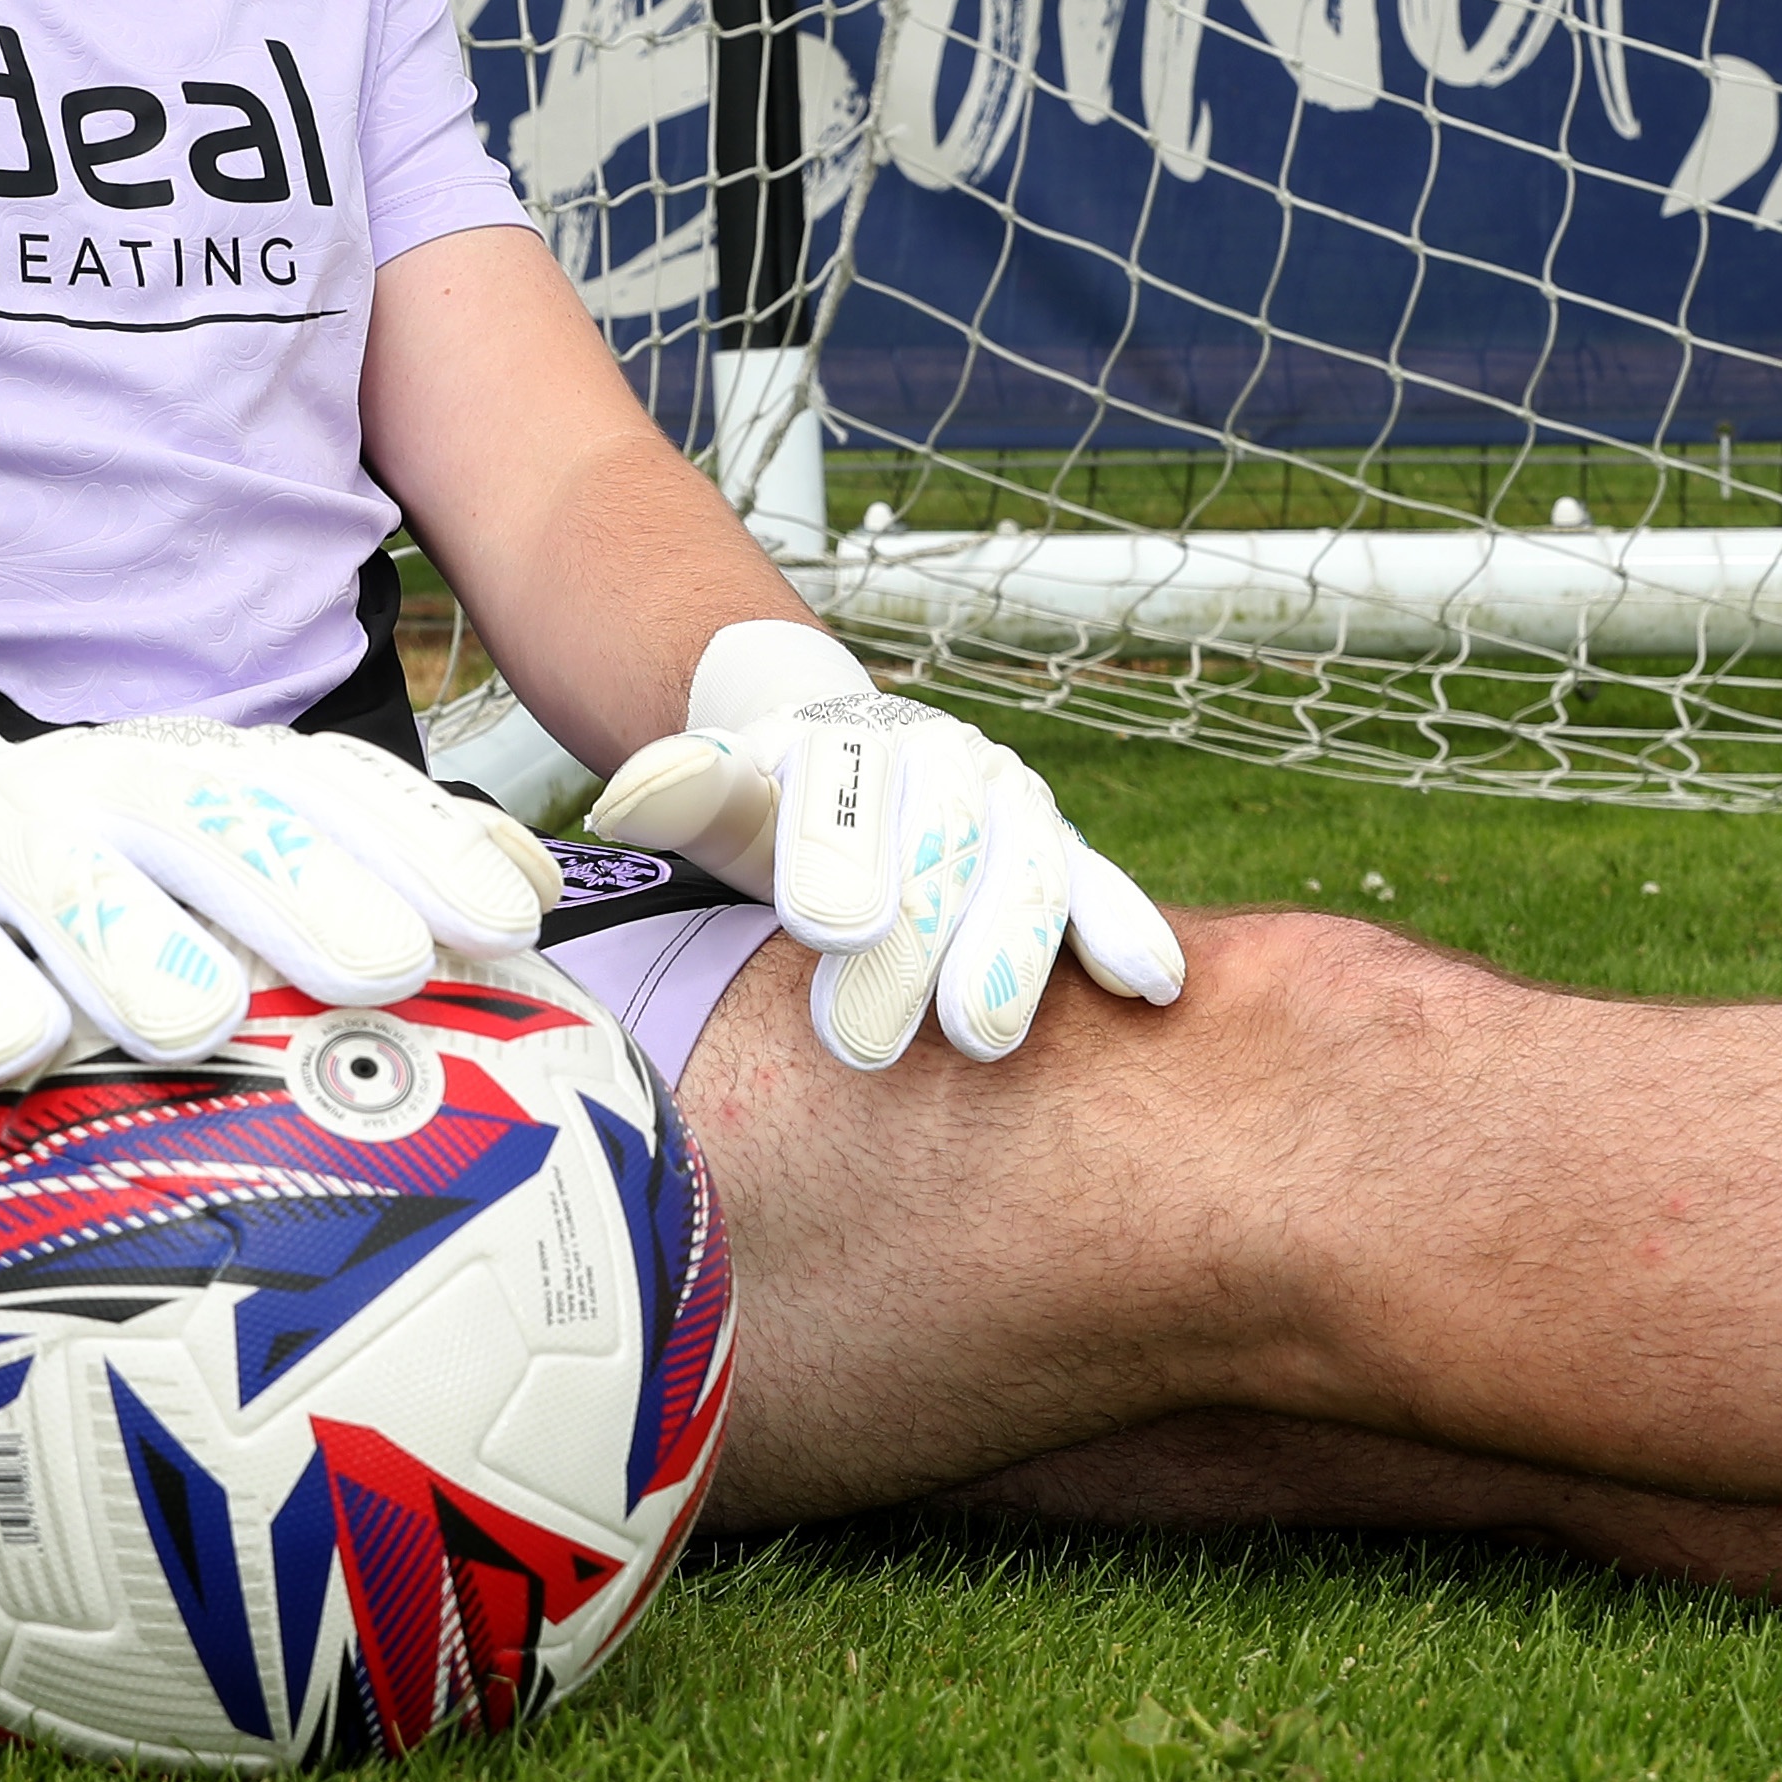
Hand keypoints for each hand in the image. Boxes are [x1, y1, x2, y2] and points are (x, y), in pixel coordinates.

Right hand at [0, 581, 559, 1088]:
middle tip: (389, 966)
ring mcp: (11, 839)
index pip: (335, 792)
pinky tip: (19, 1052)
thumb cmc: (111, 861)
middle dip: (311, 889)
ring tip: (200, 1016)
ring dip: (136, 943)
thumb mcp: (235, 832)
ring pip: (75, 884)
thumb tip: (539, 885)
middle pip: (224, 825)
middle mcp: (121, 785)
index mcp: (215, 770)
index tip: (514, 923)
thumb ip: (371, 853)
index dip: (426, 847)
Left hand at [582, 620, 1187, 1068]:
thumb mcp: (713, 790)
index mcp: (847, 742)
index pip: (843, 796)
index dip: (837, 858)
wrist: (838, 761)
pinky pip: (1099, 886)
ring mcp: (1011, 804)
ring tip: (982, 1038)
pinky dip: (1125, 929)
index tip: (822, 928)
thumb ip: (684, 791)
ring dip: (1008, 954)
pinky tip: (1151, 986)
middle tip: (865, 1038)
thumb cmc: (767, 805)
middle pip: (939, 844)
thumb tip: (631, 796)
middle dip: (911, 939)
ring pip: (1025, 868)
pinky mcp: (1059, 854)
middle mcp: (944, 763)